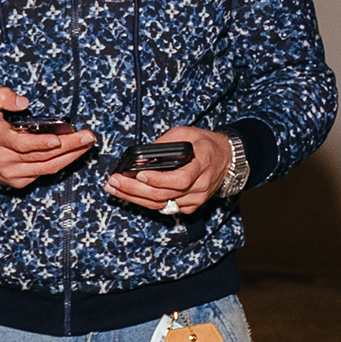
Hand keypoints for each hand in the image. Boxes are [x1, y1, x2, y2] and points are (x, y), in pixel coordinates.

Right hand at [0, 90, 95, 189]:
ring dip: (70, 157)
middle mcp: (4, 159)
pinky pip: (44, 173)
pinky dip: (61, 163)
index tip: (58, 138)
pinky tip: (73, 153)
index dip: (40, 142)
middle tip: (87, 137)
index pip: (20, 144)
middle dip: (68, 146)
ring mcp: (12, 173)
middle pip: (41, 155)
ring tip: (87, 145)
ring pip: (47, 167)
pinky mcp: (18, 181)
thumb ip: (1, 96)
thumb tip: (24, 102)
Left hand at [106, 124, 232, 217]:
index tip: (139, 174)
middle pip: (164, 195)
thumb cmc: (204, 144)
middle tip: (114, 182)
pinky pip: (165, 208)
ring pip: (161, 205)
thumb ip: (165, 143)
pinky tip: (130, 195)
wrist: (226, 159)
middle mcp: (200, 186)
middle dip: (134, 189)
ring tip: (114, 189)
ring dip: (134, 198)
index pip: (180, 179)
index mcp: (202, 164)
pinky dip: (145, 202)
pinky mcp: (190, 207)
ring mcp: (195, 199)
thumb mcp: (186, 133)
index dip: (158, 179)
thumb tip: (142, 156)